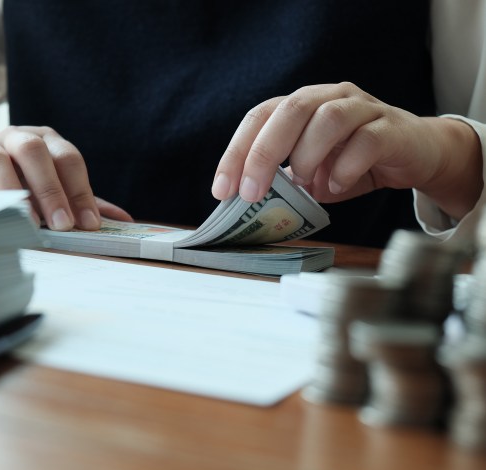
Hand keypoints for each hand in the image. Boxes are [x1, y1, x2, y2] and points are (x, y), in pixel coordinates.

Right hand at [0, 127, 132, 229]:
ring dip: (17, 191)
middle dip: (51, 189)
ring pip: (0, 161)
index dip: (80, 191)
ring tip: (31, 223)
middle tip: (63, 224)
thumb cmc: (20, 182)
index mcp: (46, 141)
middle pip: (35, 153)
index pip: (68, 159)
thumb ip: (85, 202)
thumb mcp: (55, 188)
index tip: (89, 224)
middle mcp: (17, 138)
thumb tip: (126, 221)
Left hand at [211, 82, 481, 219]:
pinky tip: (337, 185)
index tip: (222, 189)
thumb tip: (245, 204)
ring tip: (304, 184)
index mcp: (301, 105)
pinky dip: (346, 167)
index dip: (236, 151)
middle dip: (262, 154)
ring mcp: (362, 108)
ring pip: (328, 119)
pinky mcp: (391, 128)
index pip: (259, 117)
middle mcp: (328, 97)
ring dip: (307, 156)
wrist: (415, 156)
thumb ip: (281, 181)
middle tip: (251, 192)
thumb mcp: (309, 173)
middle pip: (290, 110)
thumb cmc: (353, 162)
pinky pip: (367, 141)